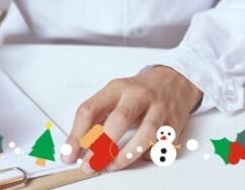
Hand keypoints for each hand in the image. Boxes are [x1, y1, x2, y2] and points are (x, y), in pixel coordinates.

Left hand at [62, 65, 201, 171]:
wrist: (175, 79)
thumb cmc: (140, 91)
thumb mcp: (115, 94)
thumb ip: (97, 117)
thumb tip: (76, 147)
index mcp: (118, 88)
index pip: (91, 109)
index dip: (77, 134)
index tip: (69, 154)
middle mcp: (140, 95)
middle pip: (120, 120)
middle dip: (102, 147)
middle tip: (90, 165)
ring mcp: (160, 108)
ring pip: (146, 134)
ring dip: (126, 155)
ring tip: (112, 165)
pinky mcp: (175, 122)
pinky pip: (162, 144)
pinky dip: (149, 154)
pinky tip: (139, 155)